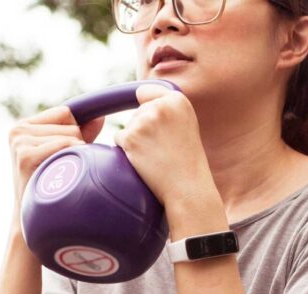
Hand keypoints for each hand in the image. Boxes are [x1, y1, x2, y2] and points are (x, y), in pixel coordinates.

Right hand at [8, 105, 104, 230]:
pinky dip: (72, 161)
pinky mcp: (25, 154)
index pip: (66, 113)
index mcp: (24, 126)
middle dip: (76, 146)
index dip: (76, 131)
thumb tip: (100, 117)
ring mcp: (20, 141)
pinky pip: (65, 145)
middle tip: (62, 171)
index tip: (70, 153)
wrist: (33, 223)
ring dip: (75, 156)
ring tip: (60, 176)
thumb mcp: (63, 156)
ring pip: (71, 135)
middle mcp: (18, 130)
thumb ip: (79, 134)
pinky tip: (60, 178)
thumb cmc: (50, 190)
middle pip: (70, 123)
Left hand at [113, 83, 216, 210]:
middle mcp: (160, 106)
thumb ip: (167, 109)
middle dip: (144, 129)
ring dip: (136, 142)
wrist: (187, 187)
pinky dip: (128, 152)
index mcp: (177, 100)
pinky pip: (119, 140)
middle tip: (163, 149)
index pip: (146, 91)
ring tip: (157, 156)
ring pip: (128, 127)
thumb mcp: (185, 125)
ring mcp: (145, 121)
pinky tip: (146, 162)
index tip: (155, 124)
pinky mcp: (131, 137)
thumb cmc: (187, 162)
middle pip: (137, 112)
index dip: (146, 106)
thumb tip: (138, 95)